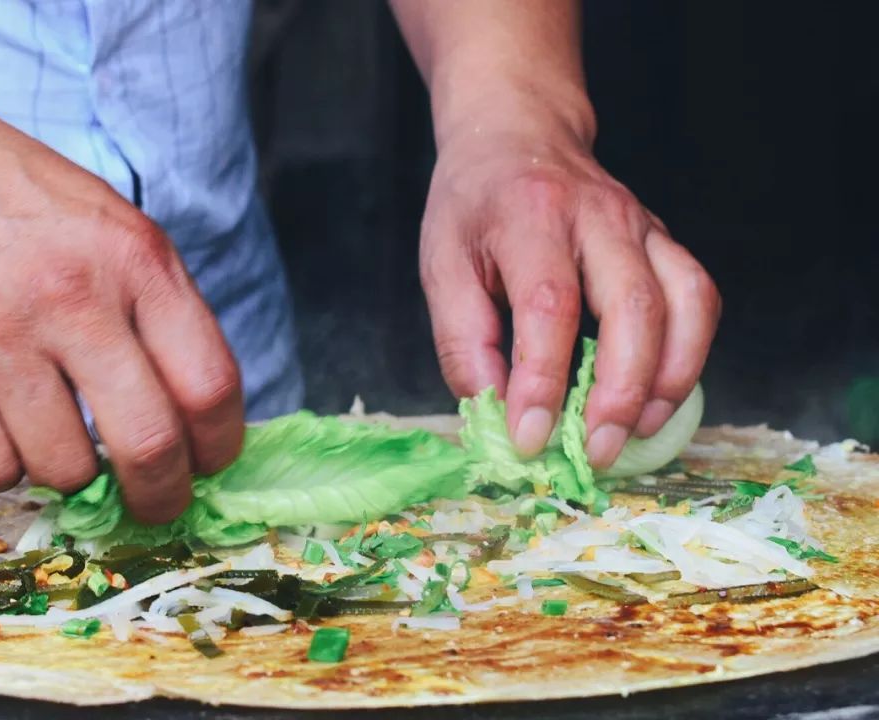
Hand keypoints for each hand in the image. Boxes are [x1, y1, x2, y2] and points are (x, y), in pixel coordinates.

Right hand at [0, 60, 242, 521]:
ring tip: (56, 433)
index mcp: (137, 261)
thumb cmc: (23, 203)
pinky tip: (1, 425)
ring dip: (72, 473)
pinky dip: (5, 467)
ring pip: (66, 469)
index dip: (221, 445)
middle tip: (155, 503)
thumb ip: (163, 313)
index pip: (210, 385)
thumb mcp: (117, 230)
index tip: (210, 464)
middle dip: (162, 495)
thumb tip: (202, 422)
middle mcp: (73, 297)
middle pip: (149, 444)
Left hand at [420, 106, 719, 467]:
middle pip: (633, 307)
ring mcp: (642, 225)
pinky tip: (658, 395)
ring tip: (636, 433)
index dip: (543, 380)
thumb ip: (463, 340)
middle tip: (596, 453)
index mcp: (530, 217)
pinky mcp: (665, 240)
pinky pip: (699, 297)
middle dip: (619, 393)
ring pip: (683, 303)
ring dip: (668, 379)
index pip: (549, 306)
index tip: (530, 437)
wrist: (518, 135)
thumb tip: (496, 412)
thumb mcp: (443, 264)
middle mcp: (597, 216)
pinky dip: (689, 354)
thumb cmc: (474, 206)